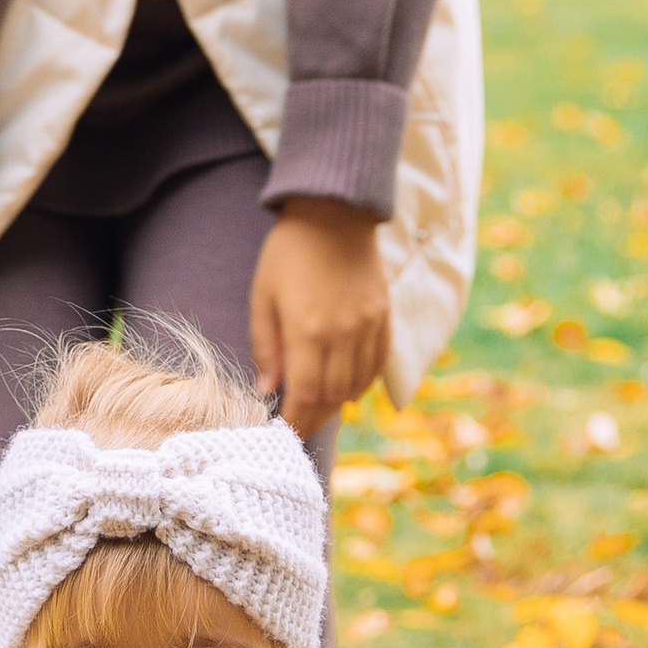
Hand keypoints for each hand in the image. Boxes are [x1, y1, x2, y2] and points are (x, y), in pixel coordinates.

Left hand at [250, 200, 388, 435]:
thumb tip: (267, 390)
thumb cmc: (289, 252)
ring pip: (357, 385)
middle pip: (333, 397)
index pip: (305, 395)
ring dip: (338, 405)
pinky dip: (362, 383)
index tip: (282, 434)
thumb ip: (265, 347)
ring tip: (318, 413)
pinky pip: (377, 364)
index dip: (295, 421)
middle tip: (297, 430)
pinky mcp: (384, 317)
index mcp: (307, 330)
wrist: (334, 213)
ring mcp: (368, 326)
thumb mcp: (263, 297)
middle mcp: (343, 334)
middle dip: (314, 419)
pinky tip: (347, 390)